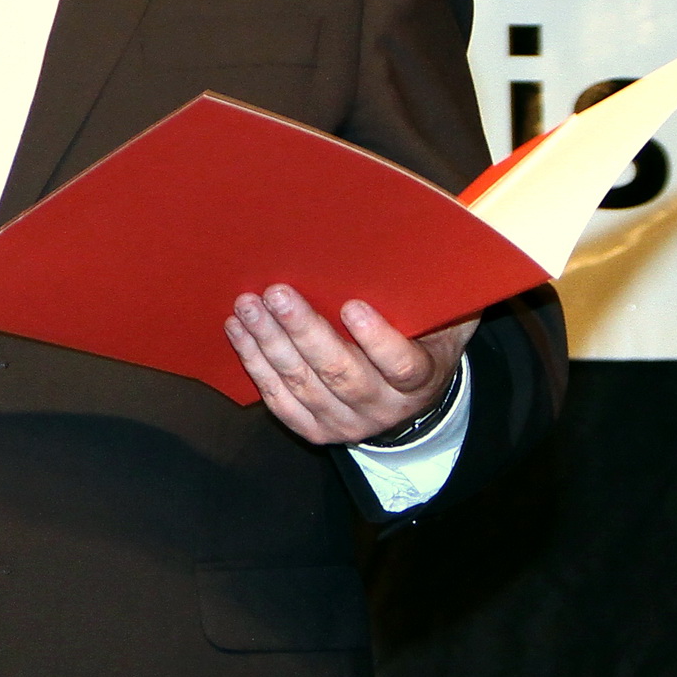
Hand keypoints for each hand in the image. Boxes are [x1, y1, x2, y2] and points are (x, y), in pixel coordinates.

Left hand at [224, 287, 475, 446]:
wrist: (409, 397)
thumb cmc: (419, 339)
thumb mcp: (437, 320)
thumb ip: (430, 296)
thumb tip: (419, 247)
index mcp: (420, 380)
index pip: (402, 365)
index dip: (377, 339)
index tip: (351, 305)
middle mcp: (384, 407)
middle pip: (340, 373)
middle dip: (303, 331)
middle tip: (276, 294)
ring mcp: (347, 423)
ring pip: (304, 385)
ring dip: (270, 344)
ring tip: (247, 307)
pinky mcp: (317, 429)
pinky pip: (281, 402)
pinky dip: (257, 366)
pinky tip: (239, 333)